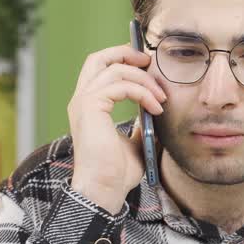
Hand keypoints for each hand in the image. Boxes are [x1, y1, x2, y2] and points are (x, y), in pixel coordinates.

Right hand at [66, 45, 166, 213]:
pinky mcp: (90, 107)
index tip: (148, 66)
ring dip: (144, 80)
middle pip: (99, 58)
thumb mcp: (135, 142)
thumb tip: (155, 110)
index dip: (123, 59)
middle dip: (126, 53)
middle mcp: (81, 100)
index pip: (100, 68)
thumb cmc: (117, 173)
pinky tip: (156, 108)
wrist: (105, 190)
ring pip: (116, 70)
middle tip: (150, 62)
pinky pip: (121, 85)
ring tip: (162, 99)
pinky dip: (143, 92)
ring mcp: (83, 102)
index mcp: (89, 106)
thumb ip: (141, 123)